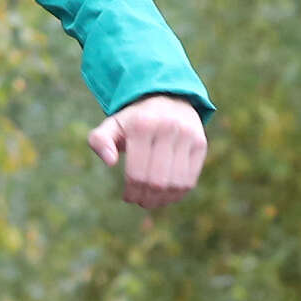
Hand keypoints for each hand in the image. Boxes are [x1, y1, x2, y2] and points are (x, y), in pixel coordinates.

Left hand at [85, 94, 208, 211]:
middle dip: (146, 198)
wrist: (167, 98)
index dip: (131, 192)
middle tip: (140, 201)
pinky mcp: (200, 143)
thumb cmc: (135, 120)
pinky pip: (190, 180)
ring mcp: (187, 135)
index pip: (136, 173)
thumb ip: (99, 141)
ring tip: (153, 201)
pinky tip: (167, 196)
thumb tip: (110, 162)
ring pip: (176, 184)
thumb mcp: (112, 125)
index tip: (127, 197)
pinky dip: (178, 194)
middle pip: (157, 181)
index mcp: (142, 125)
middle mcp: (167, 128)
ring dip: (163, 200)